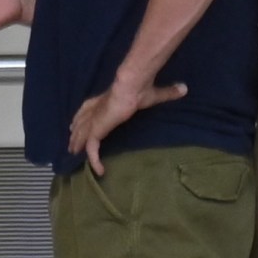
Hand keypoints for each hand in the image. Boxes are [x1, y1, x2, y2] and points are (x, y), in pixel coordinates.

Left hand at [69, 79, 188, 175]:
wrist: (131, 86)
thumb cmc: (141, 89)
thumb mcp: (155, 94)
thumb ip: (168, 92)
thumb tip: (184, 88)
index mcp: (104, 101)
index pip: (88, 109)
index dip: (82, 117)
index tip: (77, 124)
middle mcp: (94, 110)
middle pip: (80, 122)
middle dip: (76, 133)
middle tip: (72, 144)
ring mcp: (93, 121)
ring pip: (81, 136)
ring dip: (78, 146)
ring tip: (76, 156)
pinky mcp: (96, 130)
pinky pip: (92, 149)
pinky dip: (95, 160)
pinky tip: (99, 171)